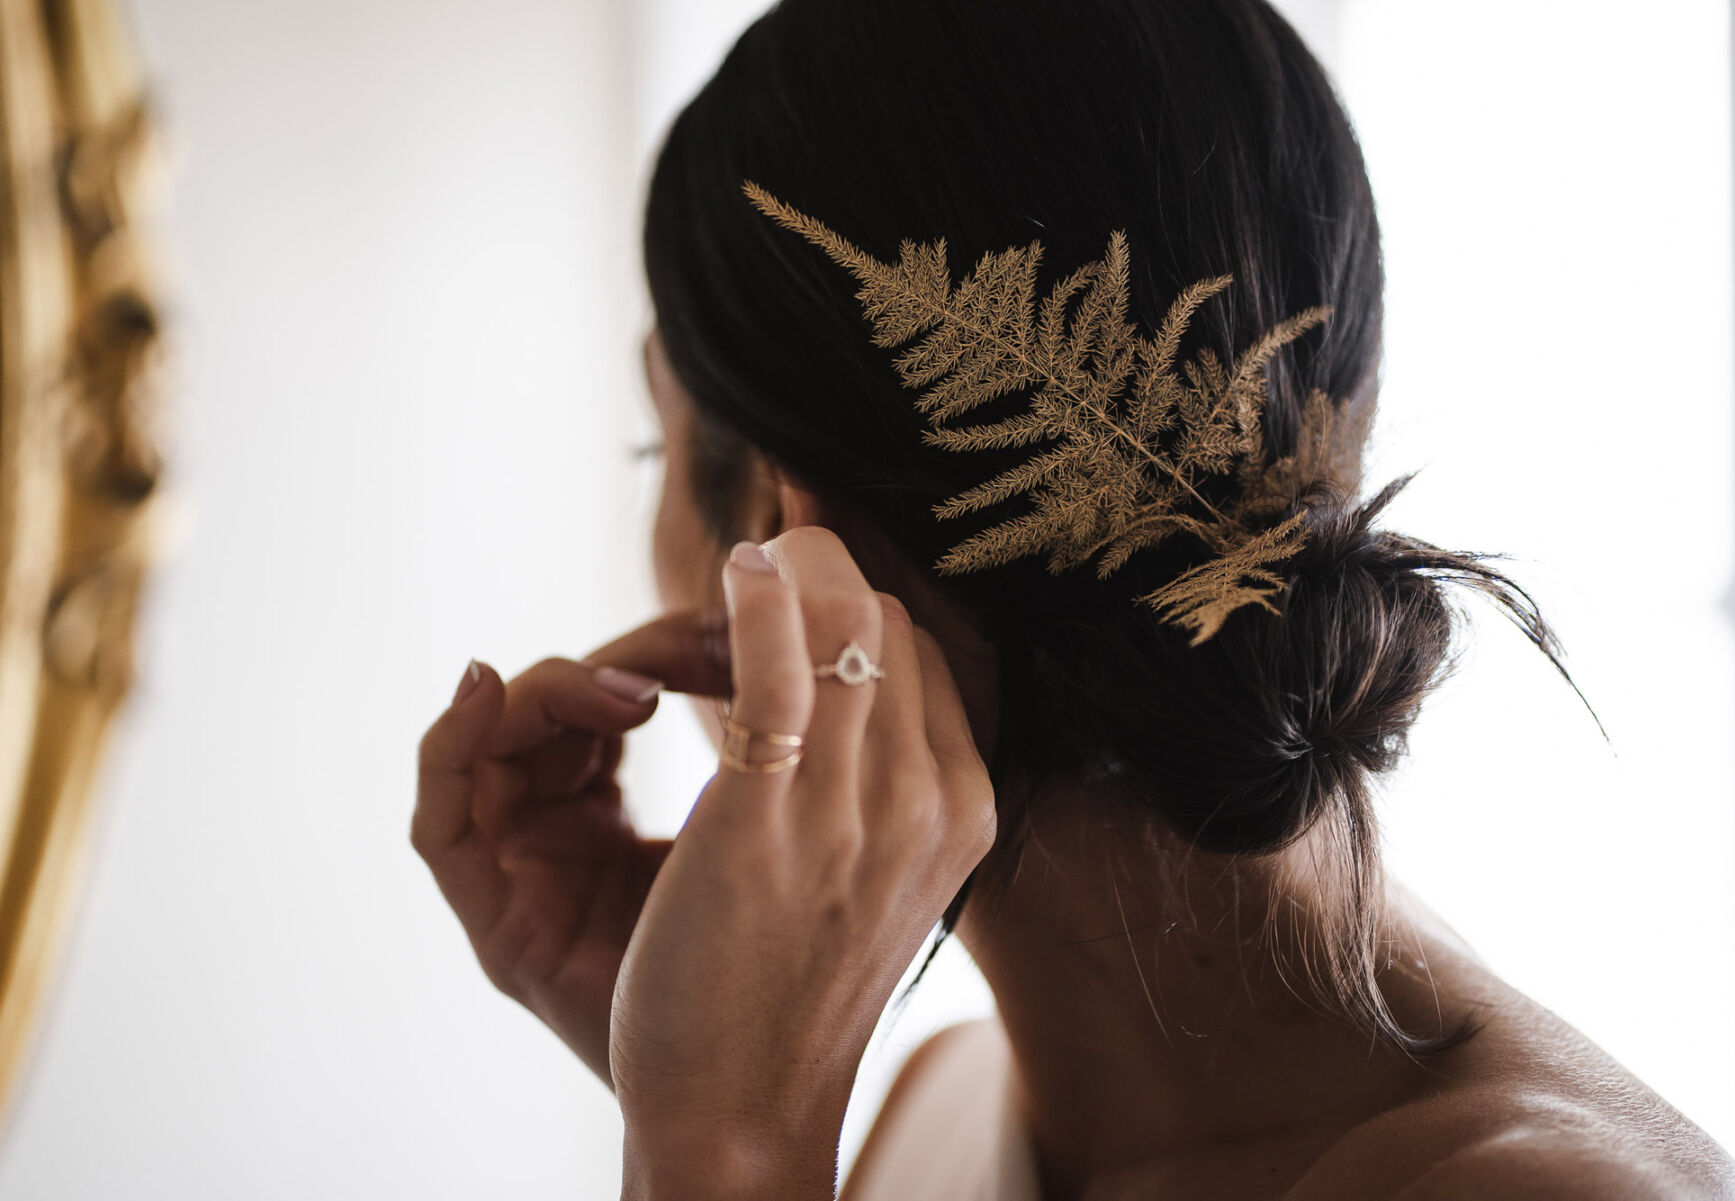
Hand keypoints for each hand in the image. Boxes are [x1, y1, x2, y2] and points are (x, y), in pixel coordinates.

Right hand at [412, 610, 731, 1090]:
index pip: (645, 678)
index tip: (752, 609)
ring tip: (632, 692)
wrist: (731, 1105)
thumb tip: (798, 622)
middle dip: (643, 651)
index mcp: (638, 799)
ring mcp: (527, 862)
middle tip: (701, 646)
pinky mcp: (491, 906)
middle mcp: (574, 821)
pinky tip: (481, 686)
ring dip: (565, 687)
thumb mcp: (774, 824)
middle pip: (576, 696)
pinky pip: (442, 811)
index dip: (692, 634)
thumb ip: (768, 730)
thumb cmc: (759, 971)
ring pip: (509, 731)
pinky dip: (451, 739)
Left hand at [610, 528, 996, 1198]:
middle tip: (760, 569)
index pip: (929, 649)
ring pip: (845, 625)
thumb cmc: (796, 988)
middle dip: (823, 578)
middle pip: (892, 623)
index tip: (803, 583)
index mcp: (964, 811)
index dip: (857, 605)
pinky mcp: (769, 827)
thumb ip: (887, 782)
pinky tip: (736, 574)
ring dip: (788, 575)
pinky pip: (779, 671)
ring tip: (740, 570)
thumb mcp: (881, 877)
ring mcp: (859, 815)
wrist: (744, 1111)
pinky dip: (759, 601)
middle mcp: (931, 804)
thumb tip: (865, 691)